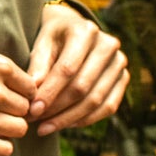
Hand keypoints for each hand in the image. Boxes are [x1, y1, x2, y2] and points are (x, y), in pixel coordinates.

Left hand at [25, 3, 127, 137]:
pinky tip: (65, 125)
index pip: (67, 69)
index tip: (32, 110)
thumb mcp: (41, 44)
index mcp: (86, 31)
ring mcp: (119, 63)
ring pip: (95, 100)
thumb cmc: (54, 37)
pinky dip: (86, 119)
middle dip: (56, 109)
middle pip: (82, 87)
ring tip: (45, 128)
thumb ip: (37, 66)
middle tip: (35, 122)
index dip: (49, 93)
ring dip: (68, 119)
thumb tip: (33, 93)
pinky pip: (108, 107)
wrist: (75, 28)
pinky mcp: (123, 78)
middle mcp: (108, 45)